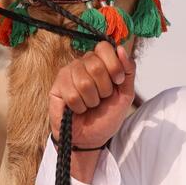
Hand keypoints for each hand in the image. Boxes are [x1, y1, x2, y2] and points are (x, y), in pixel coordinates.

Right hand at [48, 41, 135, 180]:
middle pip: (95, 65)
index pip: (104, 47)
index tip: (117, 81)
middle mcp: (83, 63)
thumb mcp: (125, 94)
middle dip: (104, 88)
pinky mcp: (56, 87)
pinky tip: (78, 109)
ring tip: (90, 105)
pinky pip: (71, 94)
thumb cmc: (107, 114)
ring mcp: (68, 73)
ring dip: (92, 100)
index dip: (114, 65)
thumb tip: (121, 48)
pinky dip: (79, 107)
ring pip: (83, 81)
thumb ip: (128, 70)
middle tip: (102, 97)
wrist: (91, 137)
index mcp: (100, 61)